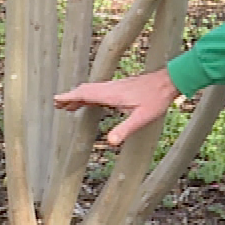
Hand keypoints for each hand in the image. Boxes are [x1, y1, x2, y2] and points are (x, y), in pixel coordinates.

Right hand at [52, 68, 180, 146]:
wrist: (168, 82)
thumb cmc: (156, 99)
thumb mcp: (142, 118)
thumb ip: (125, 129)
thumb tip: (110, 142)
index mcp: (112, 94)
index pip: (86, 94)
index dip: (70, 97)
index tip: (56, 100)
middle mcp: (111, 88)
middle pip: (85, 91)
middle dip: (71, 97)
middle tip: (57, 104)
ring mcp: (115, 86)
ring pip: (92, 90)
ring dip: (79, 96)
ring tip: (68, 105)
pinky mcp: (121, 87)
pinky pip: (100, 91)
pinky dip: (90, 96)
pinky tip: (91, 102)